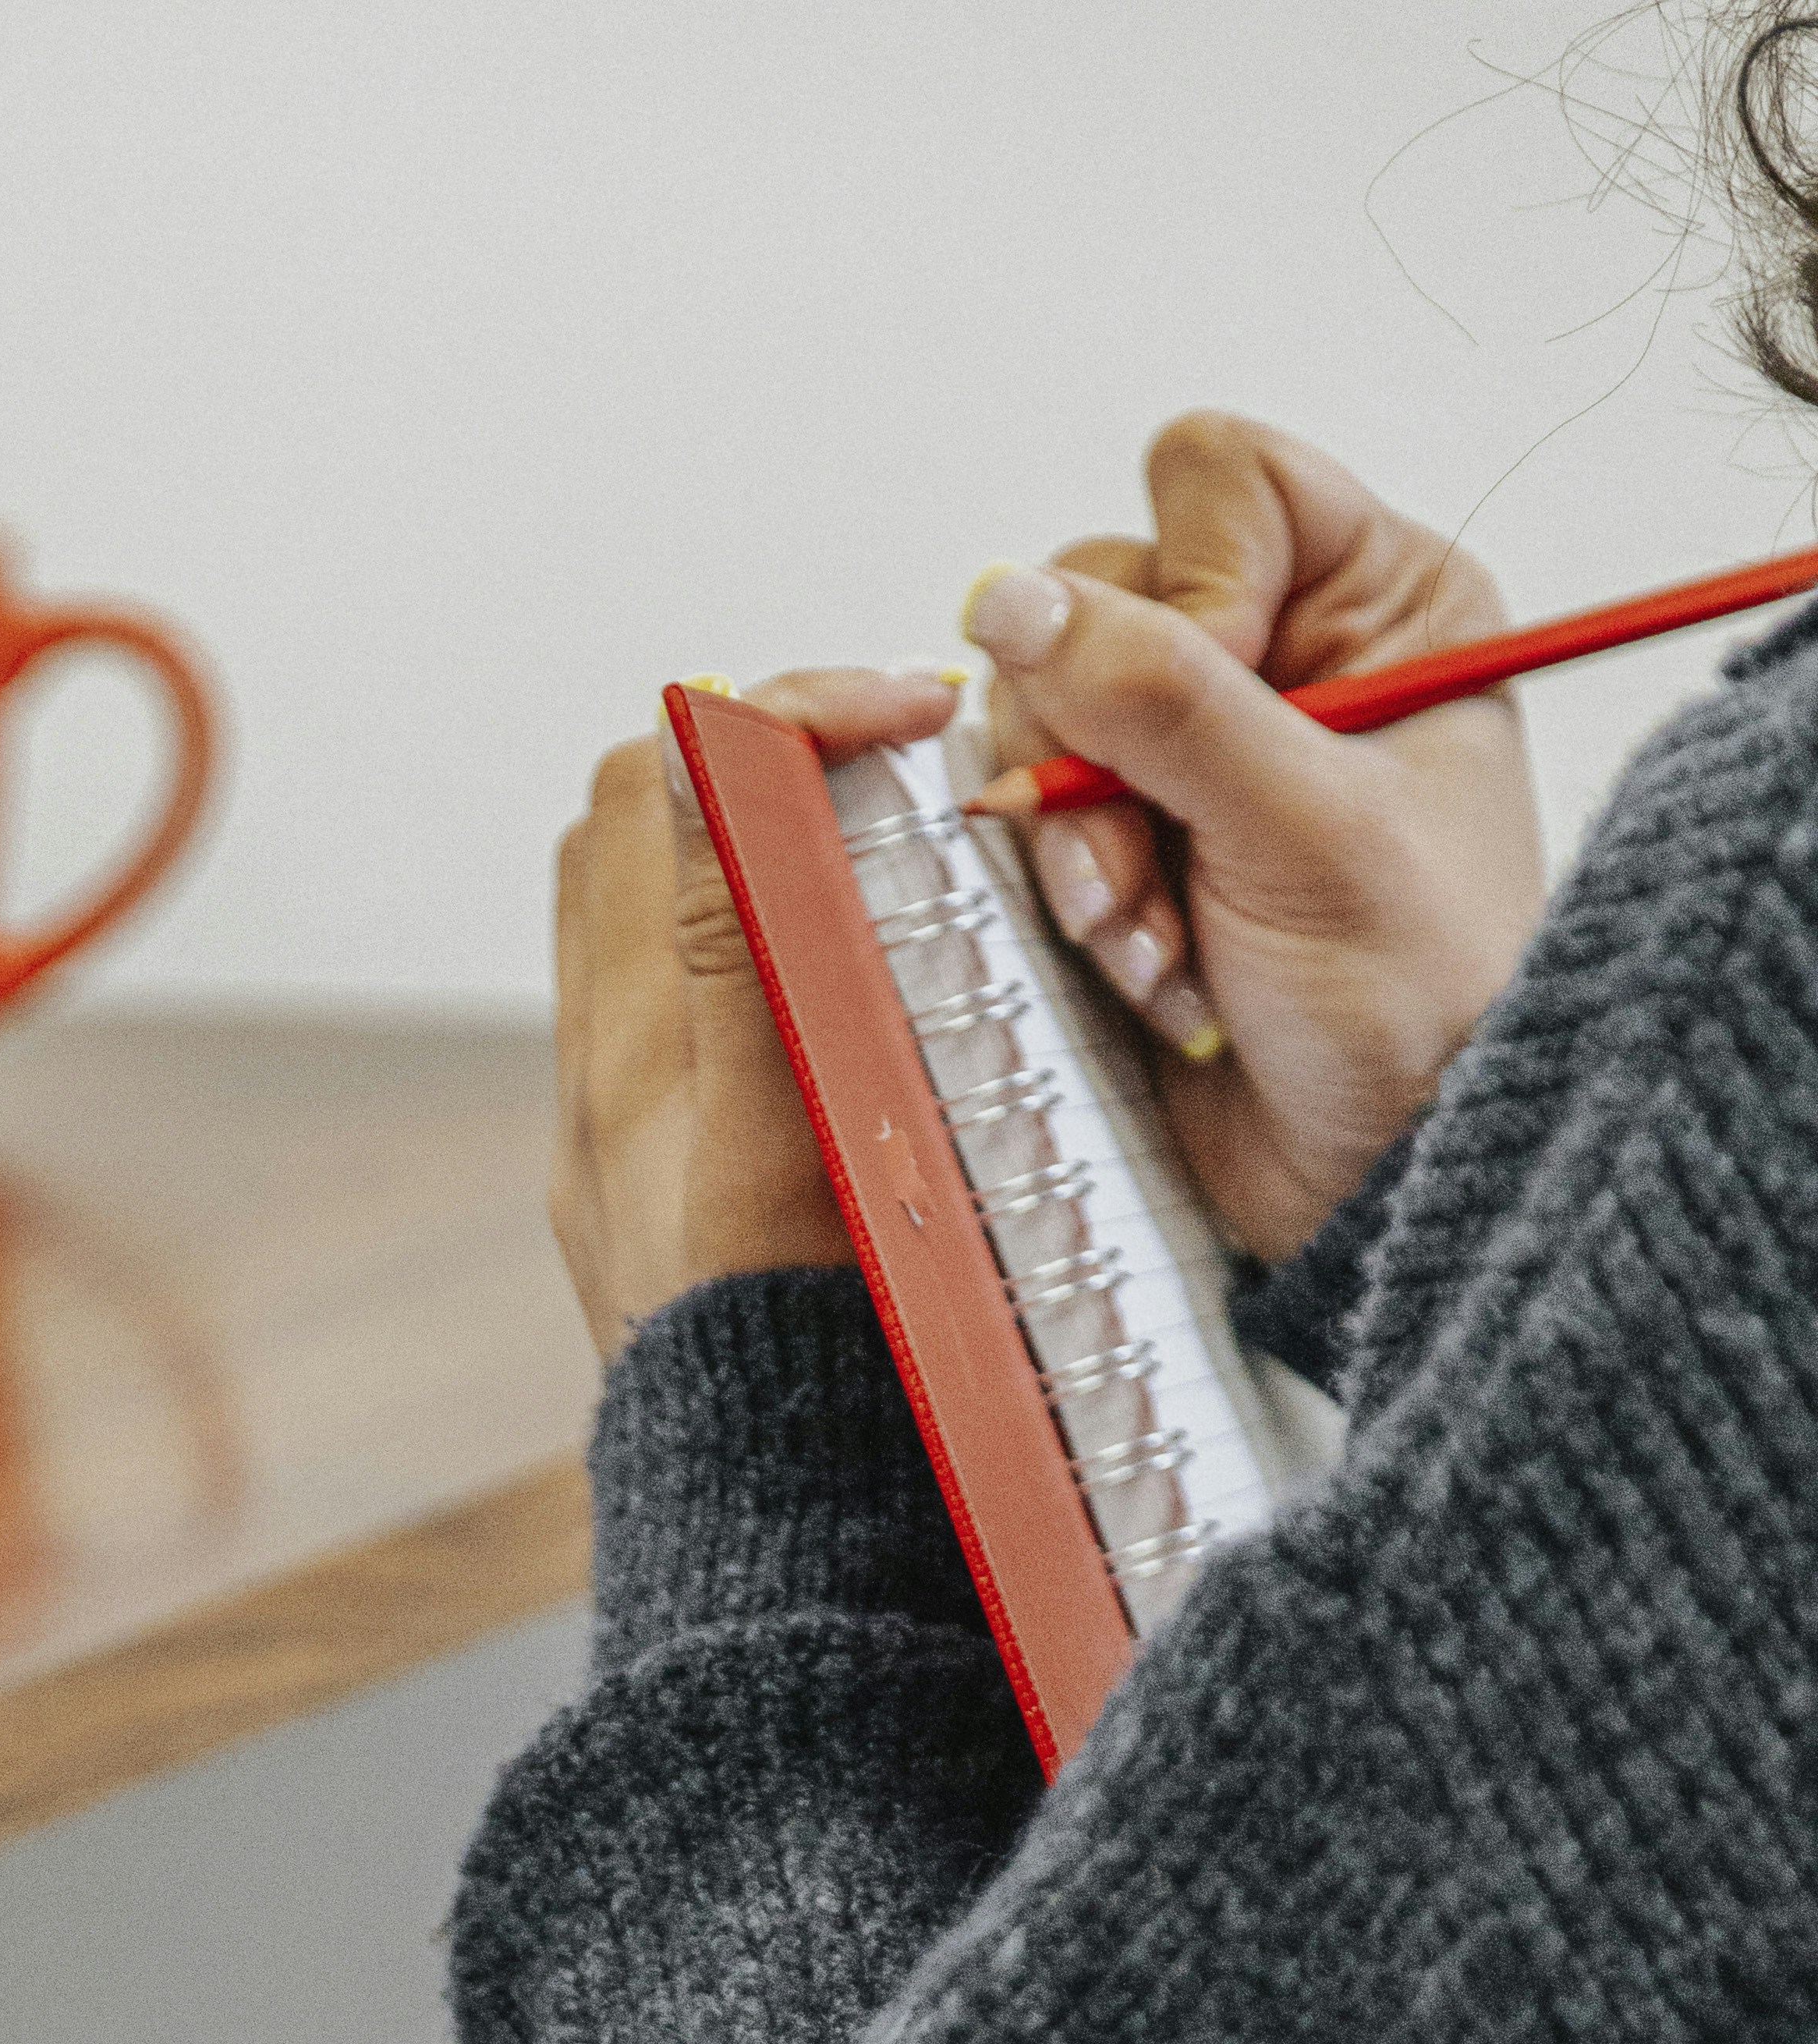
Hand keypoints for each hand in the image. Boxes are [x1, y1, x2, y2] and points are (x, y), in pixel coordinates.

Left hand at [552, 665, 957, 1354]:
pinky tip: (824, 999)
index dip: (784, 710)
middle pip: (633, 827)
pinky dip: (737, 960)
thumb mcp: (786, 1123)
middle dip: (749, 765)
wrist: (771, 1512)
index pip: (665, 774)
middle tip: (880, 778)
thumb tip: (710, 749)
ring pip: (641, 916)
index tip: (903, 719)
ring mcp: (613, 1134)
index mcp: (636, 1039)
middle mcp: (601, 1074)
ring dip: (740, 859)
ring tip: (860, 869)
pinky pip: (663, 1018)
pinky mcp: (641, 1189)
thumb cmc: (804, 1342)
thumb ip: (746, 934)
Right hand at [966, 412, 1547, 1259]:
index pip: (1221, 484)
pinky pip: (1033, 819)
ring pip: (1045, 714)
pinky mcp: (1128, 845)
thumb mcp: (1305, 828)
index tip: (1207, 723)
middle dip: (1106, 754)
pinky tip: (1144, 968)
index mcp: (1377, 605)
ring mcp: (1195, 755)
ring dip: (1083, 844)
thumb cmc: (1413, 1010)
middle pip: (1103, 599)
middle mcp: (1282, 657)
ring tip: (1157, 944)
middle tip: (1156, 872)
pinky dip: (1070, 900)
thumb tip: (1014, 600)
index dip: (1183, 589)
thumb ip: (1160, 696)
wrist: (1379, 1176)